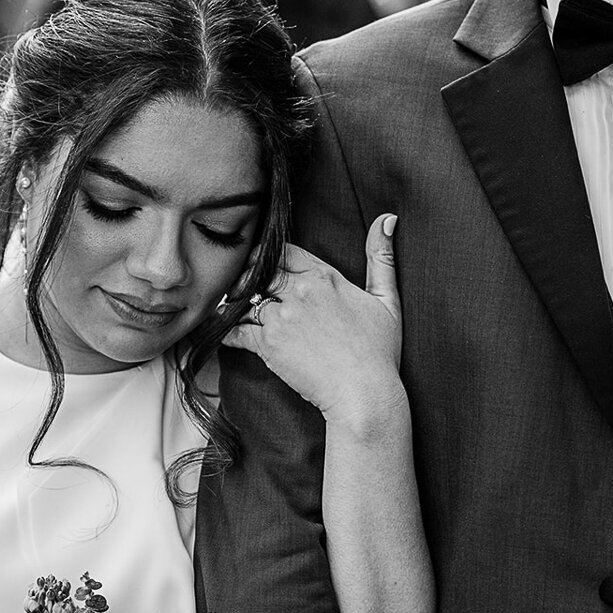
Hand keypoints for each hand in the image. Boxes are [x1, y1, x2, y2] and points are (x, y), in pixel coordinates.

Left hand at [223, 215, 403, 428]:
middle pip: (259, 272)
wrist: (365, 394)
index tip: (261, 265)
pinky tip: (225, 332)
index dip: (269, 257)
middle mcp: (299, 291)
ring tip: (231, 309)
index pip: (284, 252)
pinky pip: (236, 330)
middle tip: (239, 287)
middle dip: (248, 278)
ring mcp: (281, 317)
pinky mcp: (267, 343)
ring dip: (237, 305)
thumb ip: (381, 257)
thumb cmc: (378, 351)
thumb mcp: (387, 299)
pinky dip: (227, 330)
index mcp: (324, 276)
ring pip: (245, 299)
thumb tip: (387, 219)